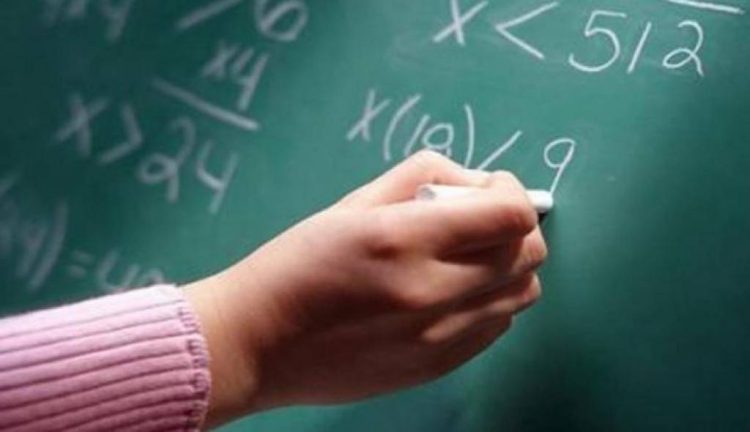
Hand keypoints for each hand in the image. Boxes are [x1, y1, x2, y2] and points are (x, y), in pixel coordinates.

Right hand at [184, 151, 547, 427]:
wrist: (259, 343)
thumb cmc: (297, 265)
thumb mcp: (353, 202)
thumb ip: (425, 176)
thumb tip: (480, 183)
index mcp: (403, 239)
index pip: (512, 213)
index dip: (512, 190)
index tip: (491, 187)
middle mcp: (429, 292)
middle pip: (529, 254)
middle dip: (515, 226)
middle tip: (478, 221)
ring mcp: (437, 337)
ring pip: (522, 293)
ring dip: (507, 267)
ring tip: (464, 260)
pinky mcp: (436, 366)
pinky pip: (497, 327)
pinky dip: (490, 302)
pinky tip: (451, 293)